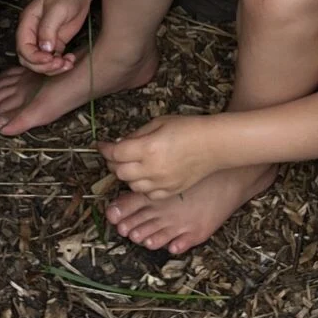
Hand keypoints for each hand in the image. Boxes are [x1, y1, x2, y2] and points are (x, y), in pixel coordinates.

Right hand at [15, 0, 96, 72]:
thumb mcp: (57, 9)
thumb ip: (48, 29)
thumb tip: (44, 48)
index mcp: (27, 24)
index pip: (23, 47)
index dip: (34, 57)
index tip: (49, 58)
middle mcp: (32, 34)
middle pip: (29, 59)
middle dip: (43, 66)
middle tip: (60, 63)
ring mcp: (44, 40)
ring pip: (41, 63)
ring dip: (53, 68)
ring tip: (68, 63)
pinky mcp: (56, 43)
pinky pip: (53, 60)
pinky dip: (60, 64)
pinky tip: (70, 60)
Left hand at [100, 113, 222, 198]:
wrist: (214, 144)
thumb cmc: (188, 128)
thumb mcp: (159, 123)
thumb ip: (136, 135)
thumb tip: (119, 144)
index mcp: (148, 148)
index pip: (115, 153)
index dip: (105, 149)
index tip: (102, 145)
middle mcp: (152, 168)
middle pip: (119, 171)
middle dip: (113, 162)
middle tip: (116, 154)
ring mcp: (161, 182)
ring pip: (131, 185)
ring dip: (126, 175)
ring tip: (132, 164)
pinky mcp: (170, 191)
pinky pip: (147, 194)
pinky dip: (142, 186)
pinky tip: (146, 175)